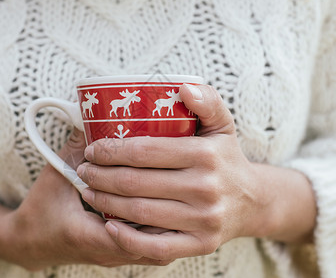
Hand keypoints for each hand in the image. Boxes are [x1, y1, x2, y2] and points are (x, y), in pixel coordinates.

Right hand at [4, 129, 173, 269]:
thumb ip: (75, 146)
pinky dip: (160, 229)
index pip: (130, 231)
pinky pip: (149, 247)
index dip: (149, 205)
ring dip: (169, 221)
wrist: (31, 241)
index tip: (160, 177)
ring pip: (155, 247)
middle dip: (170, 213)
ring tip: (181, 192)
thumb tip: (96, 114)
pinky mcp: (119, 254)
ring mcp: (115, 256)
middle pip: (152, 242)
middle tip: (181, 181)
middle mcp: (106, 252)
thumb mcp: (55, 174)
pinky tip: (168, 205)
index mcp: (86, 236)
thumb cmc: (40, 210)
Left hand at [76, 84, 316, 260]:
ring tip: (88, 191)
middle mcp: (206, 188)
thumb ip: (207, 100)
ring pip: (140, 212)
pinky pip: (156, 247)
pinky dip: (127, 239)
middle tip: (83, 170)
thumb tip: (183, 87)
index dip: (111, 150)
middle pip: (136, 182)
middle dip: (100, 176)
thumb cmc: (225, 158)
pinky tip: (109, 225)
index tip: (92, 149)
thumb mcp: (222, 125)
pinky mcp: (200, 244)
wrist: (251, 201)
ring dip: (105, 202)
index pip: (145, 151)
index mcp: (206, 155)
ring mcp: (203, 220)